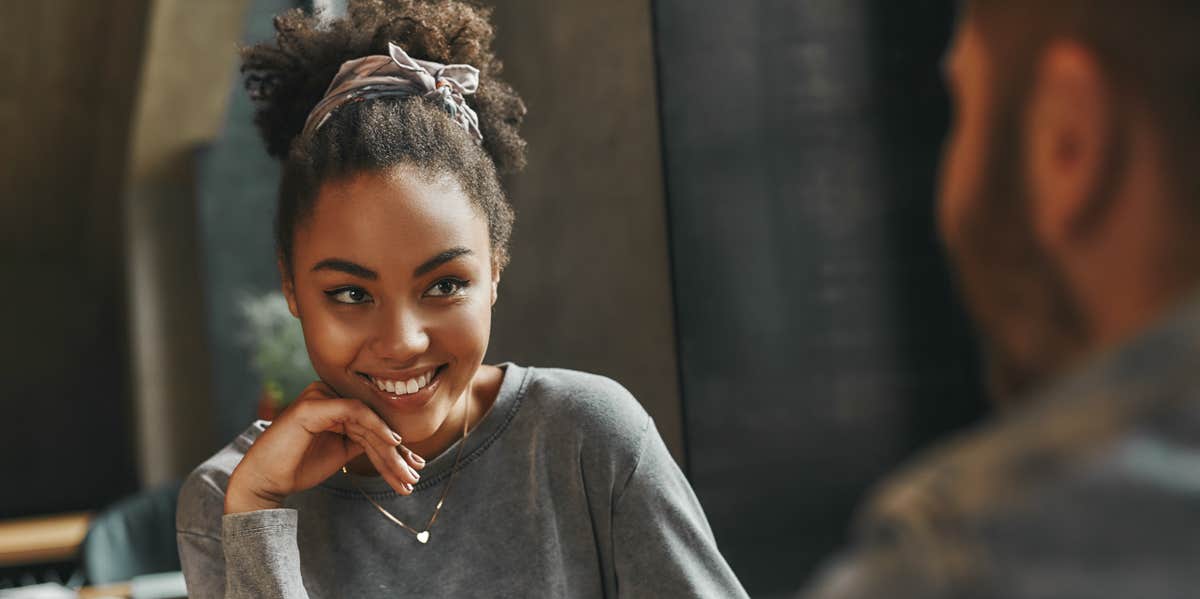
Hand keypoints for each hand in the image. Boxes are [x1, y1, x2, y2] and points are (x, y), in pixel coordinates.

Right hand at [224, 381, 425, 513]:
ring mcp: (319, 396)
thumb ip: (362, 440)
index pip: (370, 422)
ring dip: (391, 449)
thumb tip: (396, 441)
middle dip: (396, 452)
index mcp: (332, 404)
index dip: (395, 446)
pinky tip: (394, 443)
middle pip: (371, 422)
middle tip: (414, 474)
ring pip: (368, 419)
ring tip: (407, 472)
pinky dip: (376, 426)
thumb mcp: (340, 452)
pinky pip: (354, 411)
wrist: (266, 481)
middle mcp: (327, 394)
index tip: (414, 467)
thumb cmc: (299, 466)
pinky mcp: (313, 405)